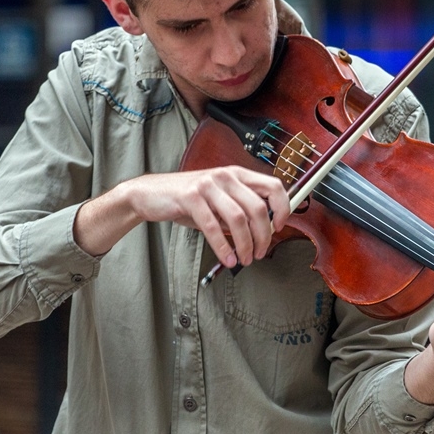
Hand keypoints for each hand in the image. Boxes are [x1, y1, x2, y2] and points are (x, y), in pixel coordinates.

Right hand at [75, 166, 289, 262]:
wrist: (150, 194)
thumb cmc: (187, 199)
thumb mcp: (219, 200)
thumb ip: (240, 209)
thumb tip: (264, 230)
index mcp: (237, 174)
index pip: (273, 186)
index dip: (283, 207)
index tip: (281, 227)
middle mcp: (225, 176)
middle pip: (258, 208)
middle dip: (263, 236)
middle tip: (259, 252)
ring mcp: (208, 185)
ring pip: (239, 219)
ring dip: (246, 244)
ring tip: (245, 259)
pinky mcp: (190, 197)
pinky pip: (213, 227)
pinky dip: (223, 247)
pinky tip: (227, 258)